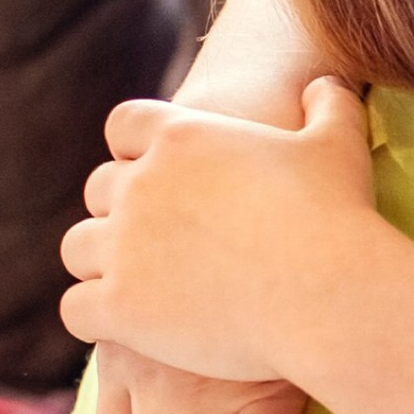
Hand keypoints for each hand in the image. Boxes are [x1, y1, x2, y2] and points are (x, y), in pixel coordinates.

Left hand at [60, 77, 375, 388]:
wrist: (328, 296)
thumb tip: (325, 84)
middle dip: (119, 213)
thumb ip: (328, 105)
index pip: (124, 126)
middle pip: (97, 190)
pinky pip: (75, 309)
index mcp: (181, 137)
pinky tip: (128, 329)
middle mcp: (140, 185)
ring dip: (101, 265)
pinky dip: (96, 318)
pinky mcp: (120, 306)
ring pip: (77, 249)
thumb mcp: (338, 144)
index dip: (135, 150)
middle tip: (156, 243)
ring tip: (137, 288)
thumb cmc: (338, 218)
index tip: (159, 176)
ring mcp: (125, 247)